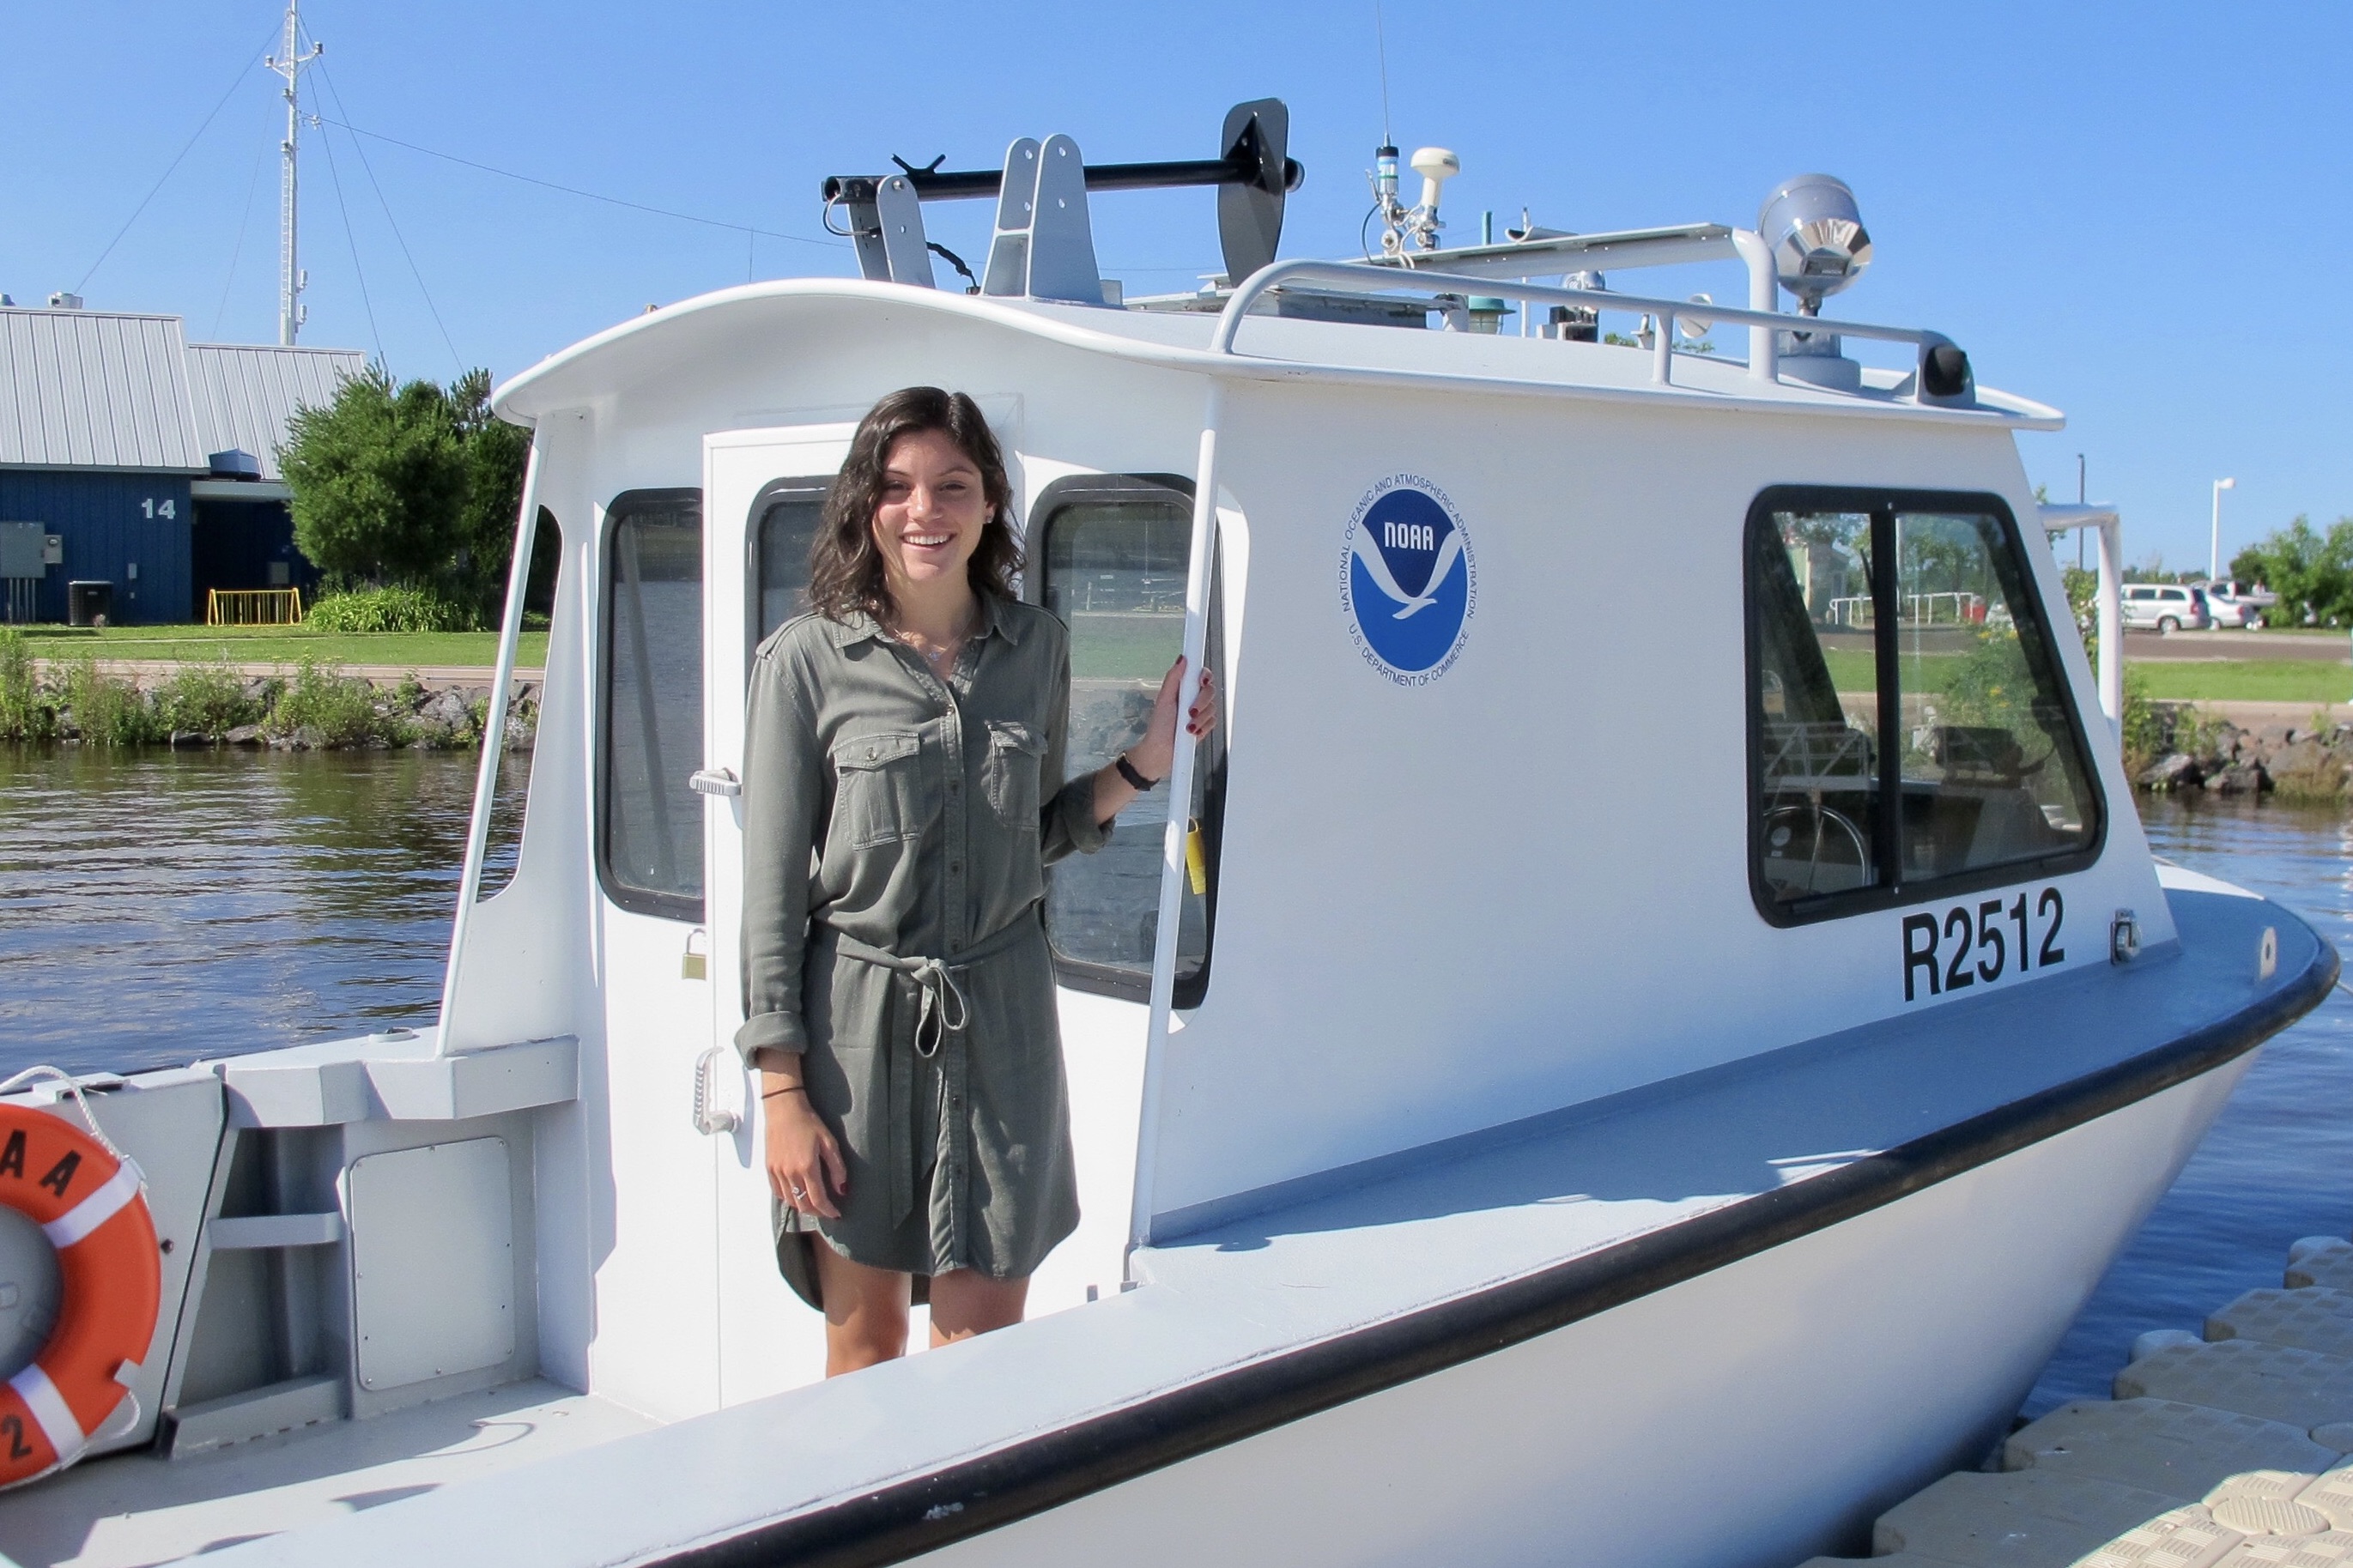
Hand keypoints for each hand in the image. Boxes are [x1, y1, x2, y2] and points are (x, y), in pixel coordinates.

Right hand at [764, 1088, 846, 1219]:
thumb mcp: (829, 1143)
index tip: (836, 1213)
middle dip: (817, 1212)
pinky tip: (797, 1195)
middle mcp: (790, 1173)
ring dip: (803, 1206)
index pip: (818, 1199)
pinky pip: (778, 1192)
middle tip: (827, 1210)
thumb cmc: (808, 1122)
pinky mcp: (769, 1168)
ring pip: (790, 1201)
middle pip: (803, 1204)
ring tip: (814, 1204)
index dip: (828, 1210)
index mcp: (807, 1167)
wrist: (784, 1109)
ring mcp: (777, 1171)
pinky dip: (789, 1198)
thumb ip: (837, 1168)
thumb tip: (842, 1189)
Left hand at [1127, 657, 1218, 780]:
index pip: (1200, 674)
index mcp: (1183, 688)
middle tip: (1190, 710)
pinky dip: (1203, 727)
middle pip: (1210, 690)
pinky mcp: (1205, 725)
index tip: (1201, 681)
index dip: (1204, 675)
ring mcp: (1200, 711)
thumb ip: (1173, 678)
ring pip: (1213, 707)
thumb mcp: (1164, 699)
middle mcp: (1193, 698)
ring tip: (1187, 726)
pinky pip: (1213, 721)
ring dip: (1200, 718)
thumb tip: (1181, 660)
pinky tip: (1192, 731)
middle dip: (1201, 701)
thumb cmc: (1159, 727)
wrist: (1161, 752)